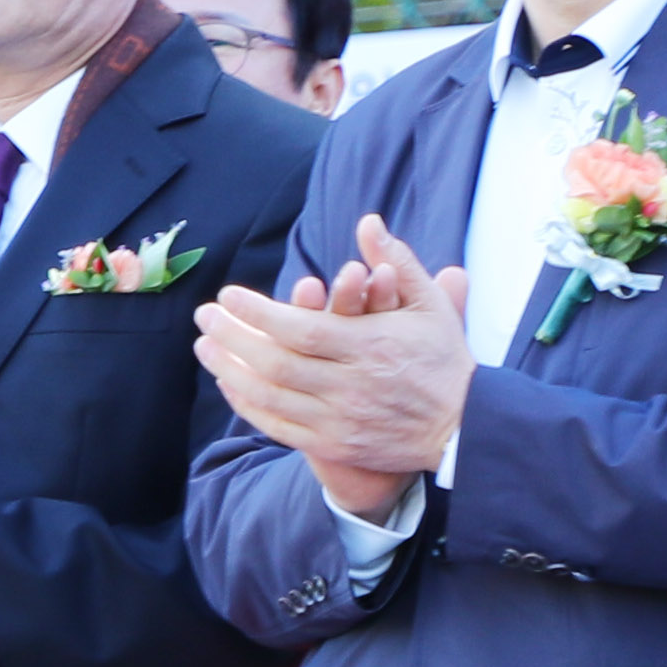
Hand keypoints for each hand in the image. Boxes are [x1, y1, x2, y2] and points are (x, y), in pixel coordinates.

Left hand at [196, 211, 473, 518]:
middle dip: (231, 337)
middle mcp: (350, 385)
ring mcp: (339, 420)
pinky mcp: (334, 445)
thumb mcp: (430, 305)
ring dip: (230, 370)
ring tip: (204, 347)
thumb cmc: (445, 360)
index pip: (300, 329)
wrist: (463, 428)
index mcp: (371, 346)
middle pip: (275, 362)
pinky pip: (278, 426)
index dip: (257, 313)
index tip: (228, 295)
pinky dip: (249, 405)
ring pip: (270, 396)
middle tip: (204, 315)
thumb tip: (367, 222)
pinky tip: (230, 384)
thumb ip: (397, 261)